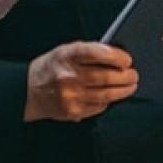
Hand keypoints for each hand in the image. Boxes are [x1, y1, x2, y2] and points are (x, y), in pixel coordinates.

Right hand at [24, 42, 138, 122]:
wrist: (28, 91)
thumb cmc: (51, 68)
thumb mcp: (65, 51)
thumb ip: (89, 51)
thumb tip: (117, 56)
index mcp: (67, 56)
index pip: (97, 53)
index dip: (117, 56)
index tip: (127, 59)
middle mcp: (69, 76)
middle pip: (107, 76)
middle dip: (126, 76)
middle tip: (134, 74)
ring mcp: (71, 96)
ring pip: (107, 94)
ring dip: (123, 90)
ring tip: (130, 86)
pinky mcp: (74, 111)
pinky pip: (99, 107)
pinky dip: (108, 101)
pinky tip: (111, 96)